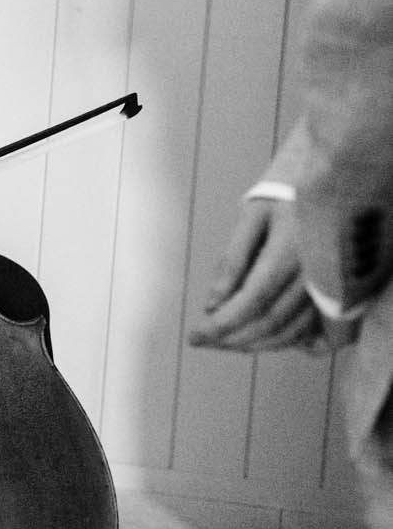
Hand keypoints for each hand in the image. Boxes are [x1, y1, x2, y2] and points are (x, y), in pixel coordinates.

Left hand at [189, 198, 326, 351]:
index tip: (194, 335)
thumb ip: (231, 261)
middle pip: (269, 321)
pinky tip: (253, 340)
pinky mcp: (334, 294)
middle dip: (231, 338)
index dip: (222, 324)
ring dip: (252, 344)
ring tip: (222, 343)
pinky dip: (278, 341)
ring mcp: (328, 286)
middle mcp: (315, 273)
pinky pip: (308, 328)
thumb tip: (212, 303)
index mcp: (290, 251)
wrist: (328, 184)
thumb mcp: (250, 218)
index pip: (252, 301)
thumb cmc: (281, 198)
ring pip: (289, 331)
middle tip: (203, 341)